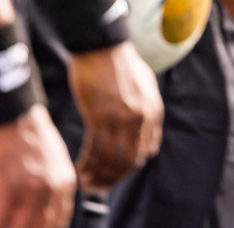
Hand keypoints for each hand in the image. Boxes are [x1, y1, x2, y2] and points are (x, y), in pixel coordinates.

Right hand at [0, 105, 75, 227]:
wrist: (15, 113)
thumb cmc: (30, 134)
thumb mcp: (55, 158)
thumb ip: (56, 182)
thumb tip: (50, 202)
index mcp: (66, 181)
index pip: (60, 220)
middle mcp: (53, 188)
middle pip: (43, 227)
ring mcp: (32, 189)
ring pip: (23, 227)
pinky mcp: (10, 186)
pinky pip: (1, 220)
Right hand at [69, 42, 163, 189]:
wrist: (102, 46)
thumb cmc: (118, 64)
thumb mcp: (142, 86)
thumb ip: (144, 108)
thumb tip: (142, 127)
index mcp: (154, 111)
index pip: (144, 151)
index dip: (128, 166)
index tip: (115, 174)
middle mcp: (142, 118)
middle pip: (129, 160)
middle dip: (113, 177)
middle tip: (98, 188)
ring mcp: (122, 119)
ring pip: (111, 159)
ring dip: (98, 175)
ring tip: (86, 184)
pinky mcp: (100, 117)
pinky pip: (95, 150)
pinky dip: (87, 164)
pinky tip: (79, 170)